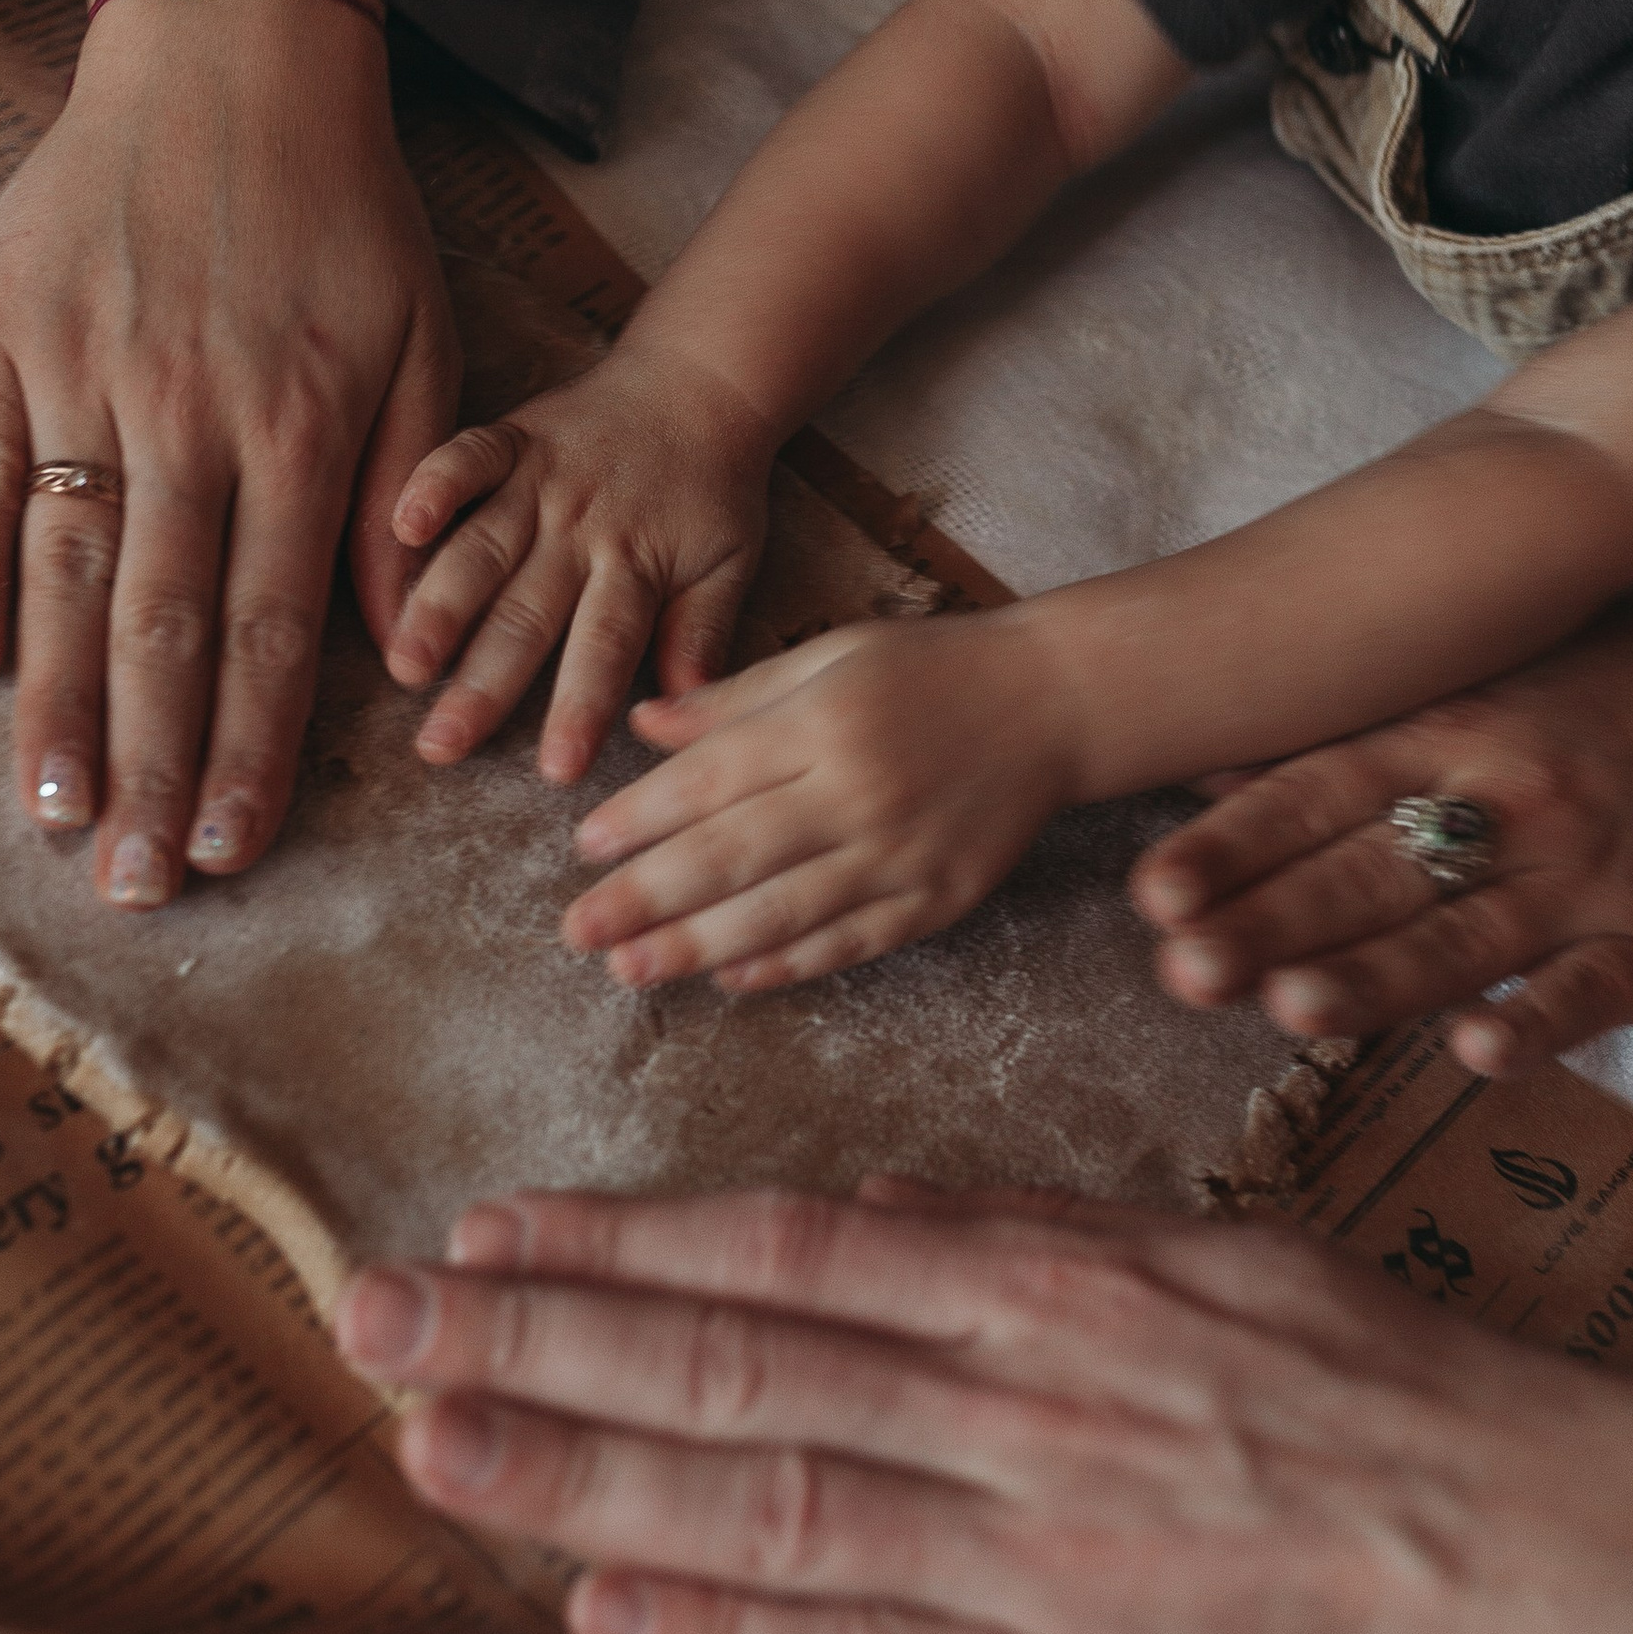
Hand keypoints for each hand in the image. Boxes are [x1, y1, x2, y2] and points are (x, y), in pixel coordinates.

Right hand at [0, 0, 458, 907]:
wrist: (235, 55)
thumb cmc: (345, 212)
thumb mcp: (422, 341)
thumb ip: (406, 497)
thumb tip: (389, 649)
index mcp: (305, 426)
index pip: (273, 625)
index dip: (248, 748)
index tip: (227, 845)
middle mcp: (193, 412)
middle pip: (166, 626)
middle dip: (151, 768)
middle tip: (133, 884)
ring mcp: (87, 369)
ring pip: (70, 567)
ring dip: (60, 704)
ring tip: (52, 812)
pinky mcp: (0, 329)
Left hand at [338, 1180, 1632, 1633]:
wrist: (1599, 1560)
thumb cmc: (1423, 1411)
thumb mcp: (1232, 1269)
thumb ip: (1049, 1254)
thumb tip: (889, 1219)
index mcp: (1066, 1287)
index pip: (789, 1254)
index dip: (617, 1250)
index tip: (486, 1237)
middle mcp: (1024, 1398)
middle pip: (734, 1361)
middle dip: (534, 1340)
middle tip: (370, 1317)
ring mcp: (1045, 1553)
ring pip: (767, 1495)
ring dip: (578, 1473)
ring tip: (427, 1445)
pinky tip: (599, 1625)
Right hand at [384, 348, 774, 782]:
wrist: (704, 383)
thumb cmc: (715, 490)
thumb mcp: (731, 562)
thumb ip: (705, 631)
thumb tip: (685, 710)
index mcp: (637, 565)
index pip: (605, 647)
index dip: (580, 708)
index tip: (555, 771)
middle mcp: (581, 529)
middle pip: (526, 614)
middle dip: (482, 684)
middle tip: (440, 746)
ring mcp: (541, 482)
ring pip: (481, 549)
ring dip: (439, 605)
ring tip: (404, 662)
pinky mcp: (512, 437)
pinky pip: (466, 456)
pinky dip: (431, 482)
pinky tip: (398, 523)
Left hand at [564, 613, 1078, 990]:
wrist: (1054, 703)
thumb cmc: (932, 668)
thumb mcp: (830, 656)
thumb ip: (735, 698)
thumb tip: (642, 721)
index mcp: (824, 722)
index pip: (711, 779)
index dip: (641, 816)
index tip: (585, 847)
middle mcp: (857, 792)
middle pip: (732, 856)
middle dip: (646, 898)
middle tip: (578, 931)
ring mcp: (900, 854)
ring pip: (782, 912)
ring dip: (697, 946)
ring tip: (631, 969)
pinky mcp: (938, 898)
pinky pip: (850, 941)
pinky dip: (788, 964)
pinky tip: (730, 978)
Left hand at [1127, 573, 1632, 1073]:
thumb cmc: (1572, 690)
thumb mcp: (1453, 683)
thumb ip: (1330, 742)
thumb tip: (1188, 762)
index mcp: (1442, 733)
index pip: (1318, 793)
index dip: (1234, 844)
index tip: (1156, 891)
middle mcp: (1506, 800)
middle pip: (1373, 874)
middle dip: (1274, 925)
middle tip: (1184, 969)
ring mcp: (1583, 875)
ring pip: (1466, 936)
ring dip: (1378, 978)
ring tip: (1291, 1009)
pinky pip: (1594, 987)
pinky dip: (1540, 1022)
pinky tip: (1478, 1053)